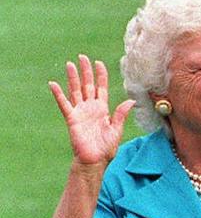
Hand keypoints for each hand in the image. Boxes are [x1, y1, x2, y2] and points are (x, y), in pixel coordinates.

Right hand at [49, 55, 133, 169]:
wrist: (94, 161)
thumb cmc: (106, 148)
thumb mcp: (116, 130)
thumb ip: (120, 115)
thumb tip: (130, 101)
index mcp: (102, 110)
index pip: (101, 88)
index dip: (100, 76)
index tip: (98, 63)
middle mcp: (90, 108)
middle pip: (87, 85)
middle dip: (85, 71)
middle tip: (82, 57)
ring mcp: (80, 112)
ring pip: (75, 91)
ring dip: (72, 78)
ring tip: (69, 64)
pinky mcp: (72, 119)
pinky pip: (64, 104)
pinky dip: (58, 94)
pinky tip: (53, 84)